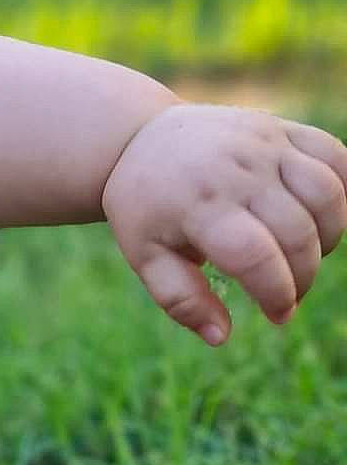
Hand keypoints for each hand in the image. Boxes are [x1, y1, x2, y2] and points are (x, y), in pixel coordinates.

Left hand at [102, 102, 346, 343]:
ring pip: (325, 193)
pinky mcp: (281, 128)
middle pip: (296, 232)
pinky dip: (342, 192)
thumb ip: (181, 300)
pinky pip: (334, 155)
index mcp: (197, 205)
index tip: (278, 315)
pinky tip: (320, 218)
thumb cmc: (146, 207)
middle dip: (303, 276)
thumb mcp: (145, 256)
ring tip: (306, 256)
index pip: (255, 256)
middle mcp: (235, 170)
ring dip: (330, 236)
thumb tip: (221, 337)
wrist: (139, 139)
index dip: (276, 293)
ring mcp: (262, 144)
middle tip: (289, 294)